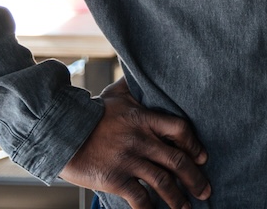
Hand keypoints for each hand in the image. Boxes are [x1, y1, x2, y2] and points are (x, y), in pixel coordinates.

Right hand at [58, 81, 209, 208]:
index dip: (194, 145)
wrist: (61, 132)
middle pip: (177, 161)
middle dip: (195, 178)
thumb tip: (144, 71)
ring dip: (178, 198)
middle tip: (205, 190)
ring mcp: (128, 160)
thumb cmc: (91, 112)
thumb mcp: (116, 94)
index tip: (202, 158)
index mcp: (144, 119)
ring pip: (163, 182)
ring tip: (186, 207)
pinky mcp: (115, 179)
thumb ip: (134, 87)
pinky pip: (139, 198)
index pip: (179, 130)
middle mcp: (140, 140)